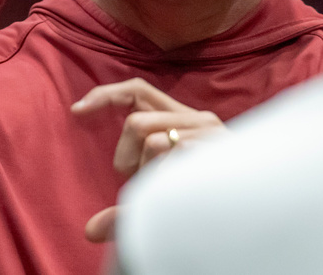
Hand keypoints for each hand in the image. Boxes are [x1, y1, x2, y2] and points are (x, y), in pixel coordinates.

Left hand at [71, 78, 225, 241]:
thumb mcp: (157, 197)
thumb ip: (127, 202)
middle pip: (136, 123)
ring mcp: (209, 131)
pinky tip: (182, 187)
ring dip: (150, 173)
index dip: (106, 95)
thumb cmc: (198, 204)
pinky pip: (170, 154)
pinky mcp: (215, 143)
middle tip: (145, 181)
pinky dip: (166, 177)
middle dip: (127, 159)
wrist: (245, 217)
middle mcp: (198, 118)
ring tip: (170, 187)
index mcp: (183, 118)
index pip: (137, 90)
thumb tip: (90, 232)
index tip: (76, 111)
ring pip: (152, 141)